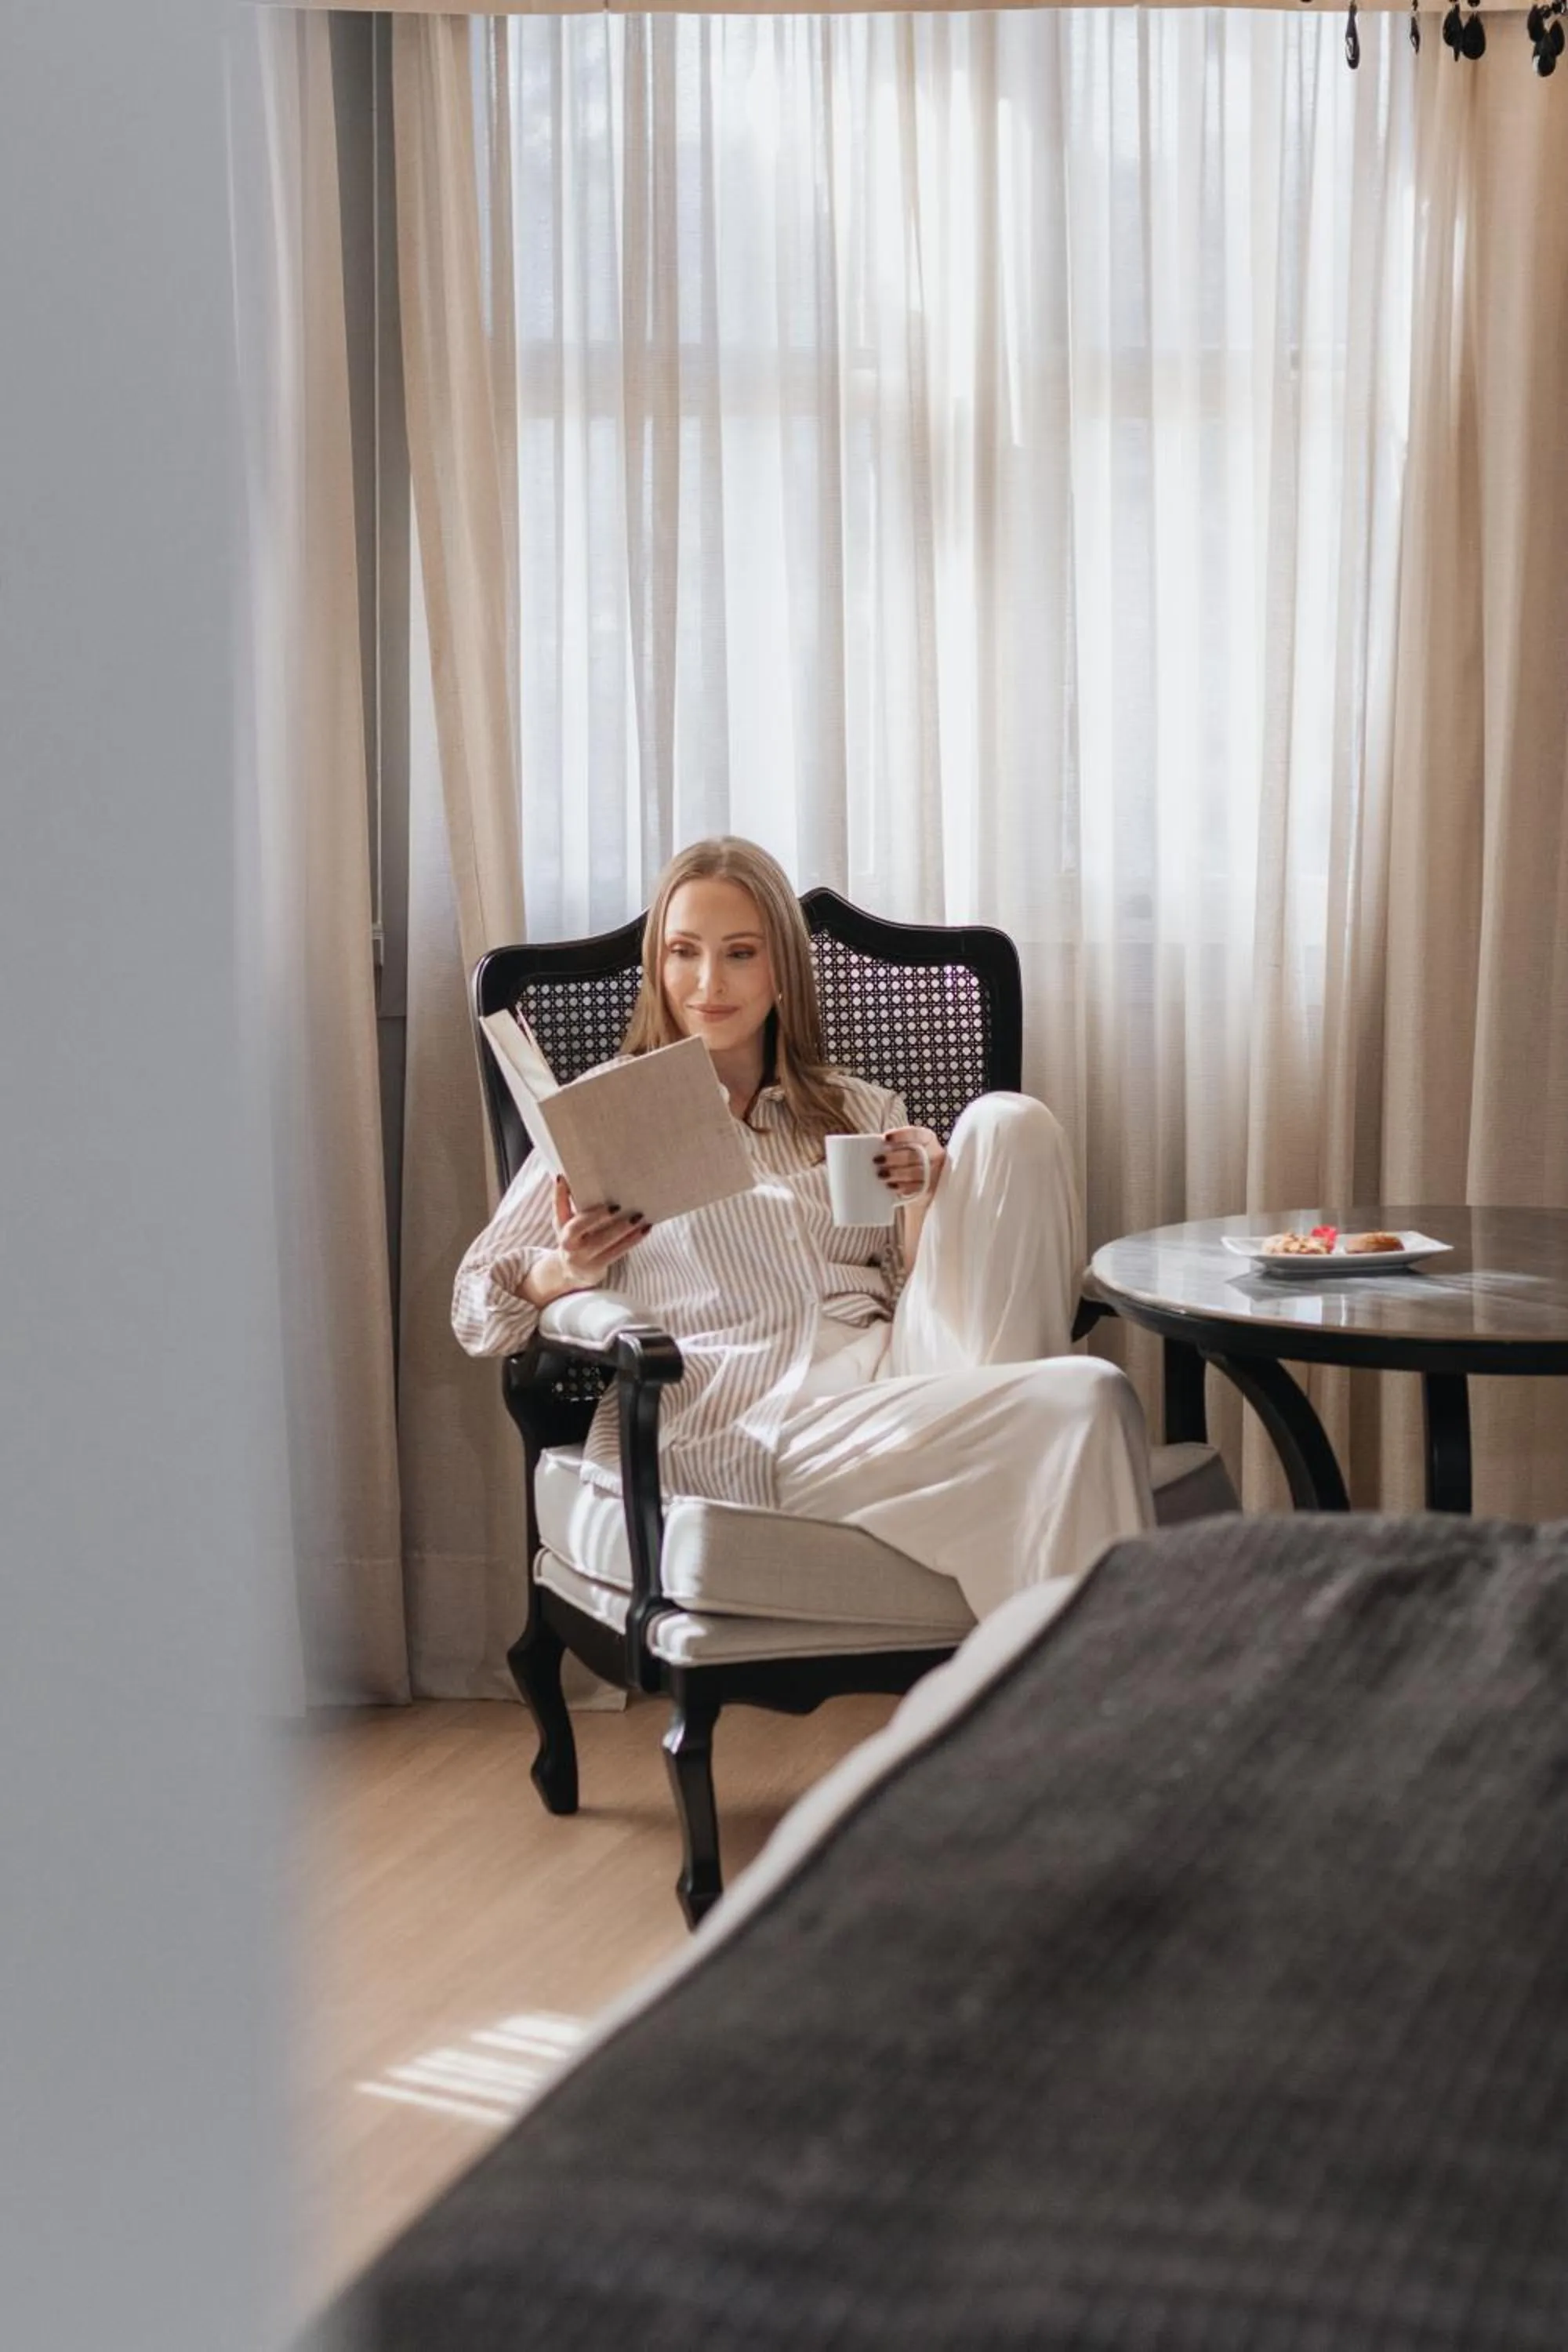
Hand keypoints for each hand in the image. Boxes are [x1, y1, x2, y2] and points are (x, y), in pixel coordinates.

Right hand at [527, 1179, 648, 1303]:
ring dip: (626, 1230)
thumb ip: (561, 1200)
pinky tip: (645, 1228)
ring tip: (641, 1216)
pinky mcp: (599, 1268)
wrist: (569, 1270)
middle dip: (608, 1222)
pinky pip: (619, 1253)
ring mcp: (586, 1260)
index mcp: (564, 1234)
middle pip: (593, 1236)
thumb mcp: (562, 1221)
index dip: (591, 1215)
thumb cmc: (571, 1237)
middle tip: (622, 1207)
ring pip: (608, 1244)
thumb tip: (561, 1177)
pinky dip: (633, 1240)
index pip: (576, 1225)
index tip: (608, 1203)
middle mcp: (573, 1250)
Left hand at [874, 1125, 944, 1199]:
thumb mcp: (911, 1144)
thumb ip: (898, 1144)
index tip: (886, 1138)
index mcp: (928, 1139)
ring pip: (914, 1173)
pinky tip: (890, 1185)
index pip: (916, 1135)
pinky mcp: (930, 1187)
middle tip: (877, 1160)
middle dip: (893, 1158)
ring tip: (881, 1174)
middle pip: (913, 1156)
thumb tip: (880, 1146)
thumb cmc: (914, 1155)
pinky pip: (915, 1188)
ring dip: (895, 1174)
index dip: (901, 1136)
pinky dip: (901, 1186)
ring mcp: (934, 1172)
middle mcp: (934, 1154)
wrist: (931, 1174)